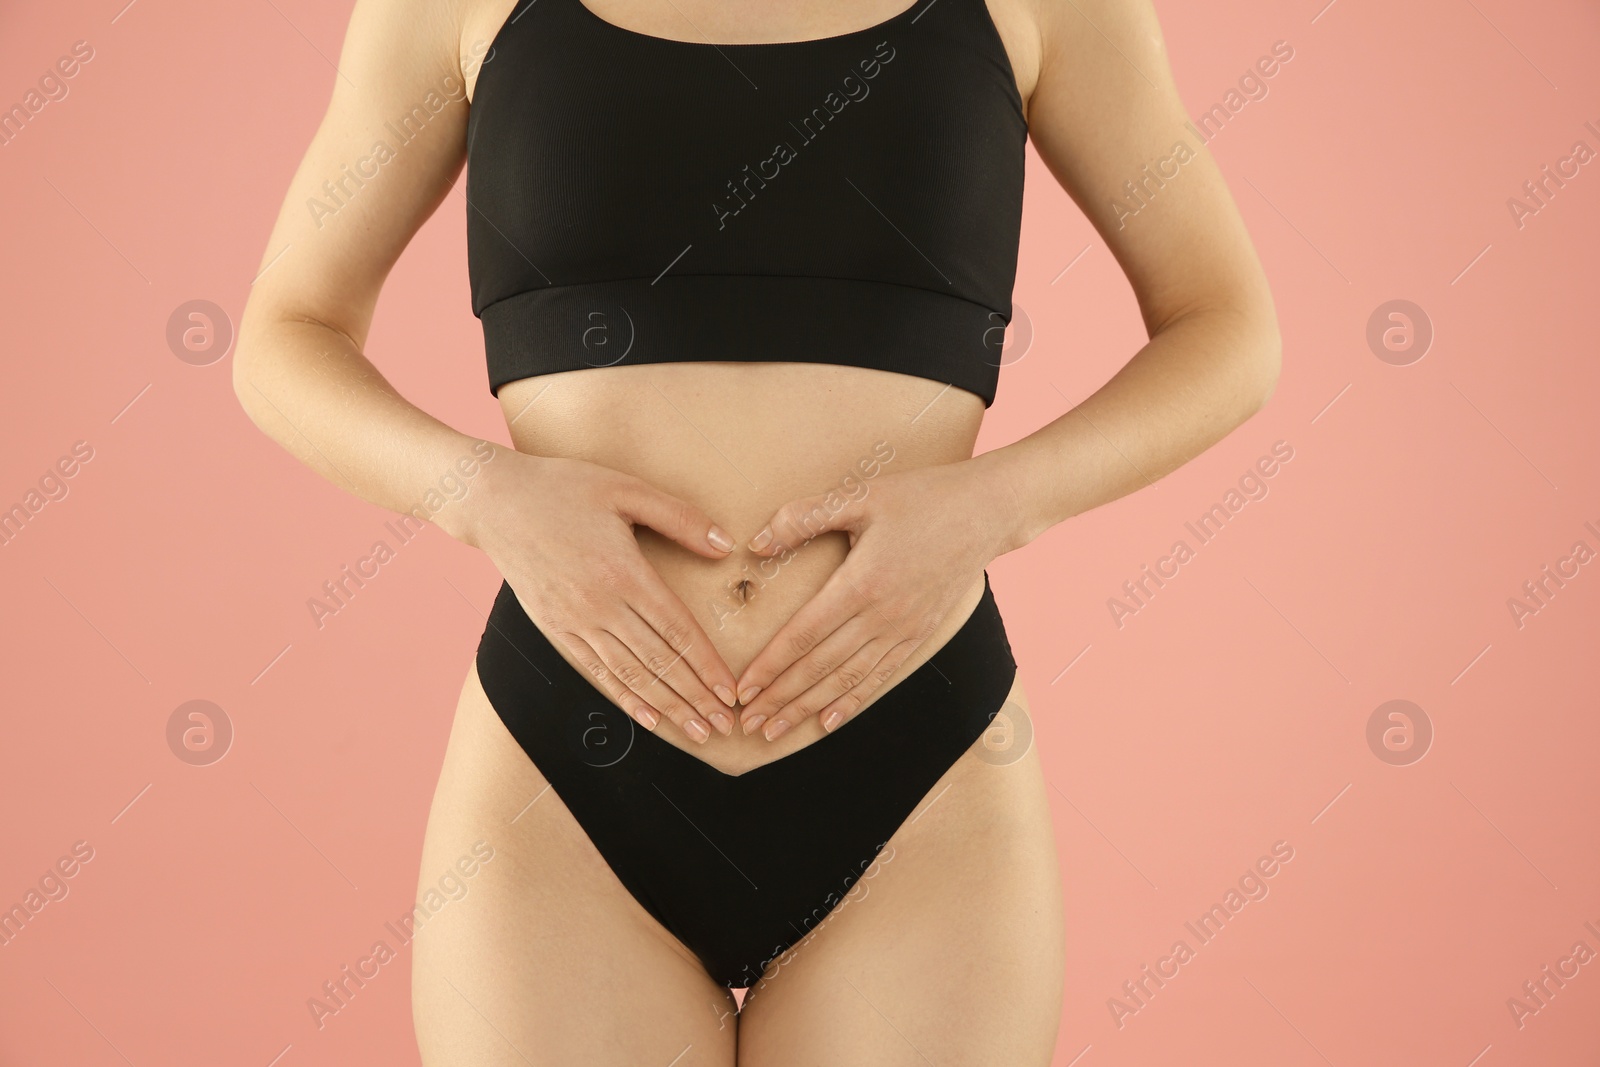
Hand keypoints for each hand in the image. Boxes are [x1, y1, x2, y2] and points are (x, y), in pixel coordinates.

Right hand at [465, 449, 740, 742]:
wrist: (493, 502)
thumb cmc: (563, 488)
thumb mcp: (626, 489)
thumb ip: (679, 518)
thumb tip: (725, 544)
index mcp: (624, 572)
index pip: (677, 630)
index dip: (707, 665)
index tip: (730, 692)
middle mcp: (601, 605)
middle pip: (659, 661)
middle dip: (696, 697)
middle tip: (725, 725)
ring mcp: (575, 622)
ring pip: (631, 674)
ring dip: (667, 706)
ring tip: (697, 731)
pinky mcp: (555, 629)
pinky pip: (596, 671)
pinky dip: (625, 697)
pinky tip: (648, 718)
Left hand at [733, 457, 1023, 739]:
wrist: (988, 512)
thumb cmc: (922, 498)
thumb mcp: (860, 496)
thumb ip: (804, 518)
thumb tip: (756, 543)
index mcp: (862, 583)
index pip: (805, 635)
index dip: (771, 665)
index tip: (744, 687)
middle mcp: (882, 616)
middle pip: (820, 667)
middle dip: (781, 697)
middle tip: (748, 721)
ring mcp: (904, 630)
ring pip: (847, 680)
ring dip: (808, 708)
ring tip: (776, 730)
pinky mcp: (919, 635)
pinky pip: (880, 676)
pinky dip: (851, 702)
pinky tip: (827, 721)